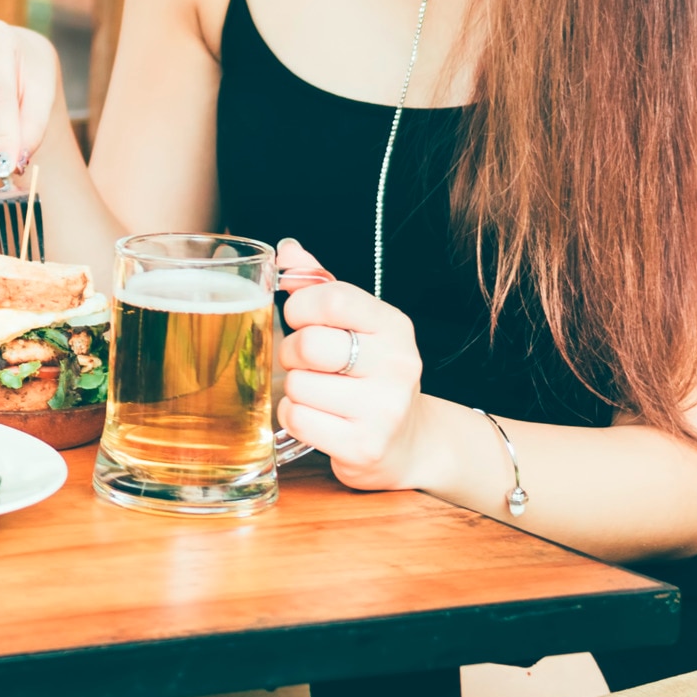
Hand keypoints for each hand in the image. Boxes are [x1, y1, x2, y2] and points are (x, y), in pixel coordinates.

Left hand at [272, 238, 429, 490]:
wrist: (409, 441)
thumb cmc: (370, 373)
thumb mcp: (356, 324)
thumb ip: (319, 285)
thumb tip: (287, 250)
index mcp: (393, 326)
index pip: (332, 297)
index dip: (300, 306)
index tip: (300, 318)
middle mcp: (397, 365)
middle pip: (308, 344)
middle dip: (291, 352)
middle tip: (304, 362)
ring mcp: (384, 410)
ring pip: (298, 385)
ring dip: (294, 388)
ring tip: (317, 392)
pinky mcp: (364, 447)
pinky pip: (297, 419)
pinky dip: (294, 416)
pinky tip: (316, 416)